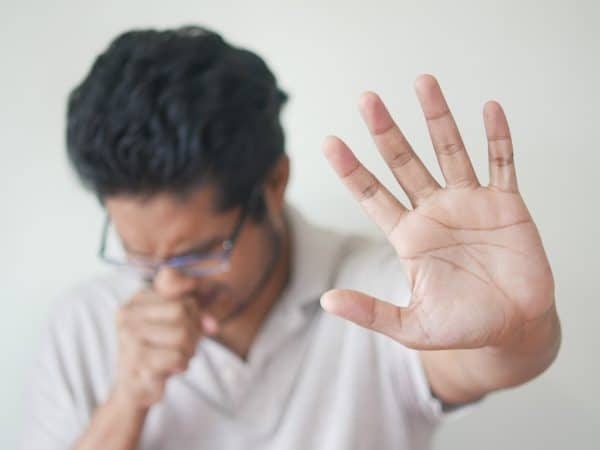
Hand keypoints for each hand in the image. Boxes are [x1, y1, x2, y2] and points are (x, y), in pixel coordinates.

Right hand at [112, 288, 216, 409]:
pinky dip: (182, 364)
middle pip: (182, 311)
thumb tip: (213, 325)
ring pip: (182, 334)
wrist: (135, 389)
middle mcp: (129, 314)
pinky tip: (171, 368)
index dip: (195, 312)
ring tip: (177, 357)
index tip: (193, 325)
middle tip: (185, 346)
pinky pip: (178, 356)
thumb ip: (197, 316)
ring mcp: (130, 336)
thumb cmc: (159, 352)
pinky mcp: (137, 359)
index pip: (180, 294)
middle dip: (192, 331)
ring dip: (188, 350)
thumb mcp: (177, 326)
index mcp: (138, 300)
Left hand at [320, 74, 555, 350]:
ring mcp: (470, 203)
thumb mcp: (411, 326)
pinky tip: (490, 109)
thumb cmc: (462, 327)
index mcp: (408, 236)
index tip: (330, 142)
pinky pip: (502, 163)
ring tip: (423, 82)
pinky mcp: (506, 205)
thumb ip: (371, 311)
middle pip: (404, 162)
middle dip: (386, 131)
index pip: (372, 195)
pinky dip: (497, 137)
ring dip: (437, 118)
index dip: (351, 170)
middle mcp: (434, 211)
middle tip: (366, 99)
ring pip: (450, 151)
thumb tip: (326, 301)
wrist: (513, 328)